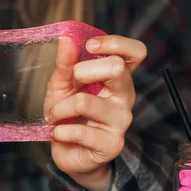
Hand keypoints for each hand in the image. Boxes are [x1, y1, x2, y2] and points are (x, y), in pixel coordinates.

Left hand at [45, 35, 146, 190]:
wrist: (69, 152)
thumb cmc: (68, 114)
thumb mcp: (62, 85)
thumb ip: (65, 63)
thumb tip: (67, 38)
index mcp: (118, 76)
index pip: (135, 52)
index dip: (114, 43)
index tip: (89, 46)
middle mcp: (125, 96)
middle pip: (116, 67)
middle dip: (81, 71)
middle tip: (68, 85)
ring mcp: (121, 121)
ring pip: (85, 101)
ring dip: (59, 109)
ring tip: (54, 117)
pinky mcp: (112, 144)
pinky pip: (79, 131)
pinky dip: (60, 131)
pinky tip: (59, 134)